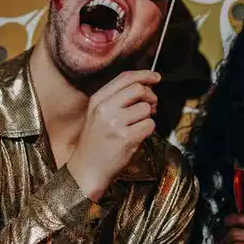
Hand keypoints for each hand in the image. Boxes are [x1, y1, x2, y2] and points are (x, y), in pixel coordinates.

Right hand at [66, 70, 160, 201]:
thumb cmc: (96, 141)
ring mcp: (115, 123)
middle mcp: (105, 108)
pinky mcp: (126, 138)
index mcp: (98, 99)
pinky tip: (137, 137)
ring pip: (146, 109)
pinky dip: (148, 131)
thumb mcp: (98, 114)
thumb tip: (145, 86)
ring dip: (147, 117)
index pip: (125, 78)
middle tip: (152, 106)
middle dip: (151, 96)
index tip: (156, 77)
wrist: (87, 168)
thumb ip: (117, 98)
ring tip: (137, 126)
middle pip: (138, 89)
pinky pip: (149, 125)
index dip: (144, 75)